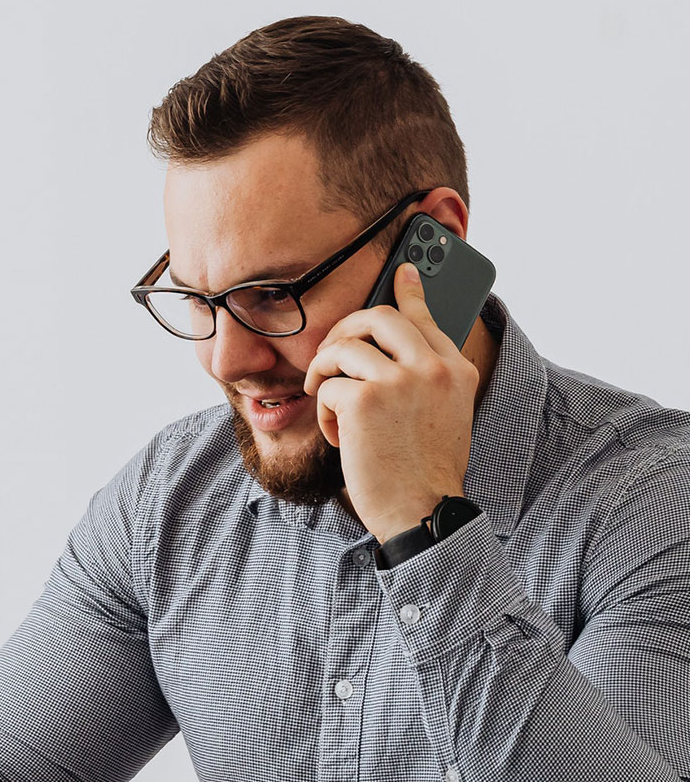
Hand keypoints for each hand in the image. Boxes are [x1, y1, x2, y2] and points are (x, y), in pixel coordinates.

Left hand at [303, 262, 478, 543]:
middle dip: (344, 329)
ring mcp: (398, 380)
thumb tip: (395, 349)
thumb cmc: (426, 472)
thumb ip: (428, 378)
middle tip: (330, 353)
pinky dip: (325, 413)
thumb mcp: (446, 415)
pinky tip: (340, 438)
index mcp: (456, 370)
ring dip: (325, 374)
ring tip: (328, 402)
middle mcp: (431, 367)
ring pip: (343, 348)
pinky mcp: (364, 400)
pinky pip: (328, 387)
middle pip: (378, 317)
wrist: (421, 511)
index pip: (426, 316)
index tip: (402, 271)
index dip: (409, 291)